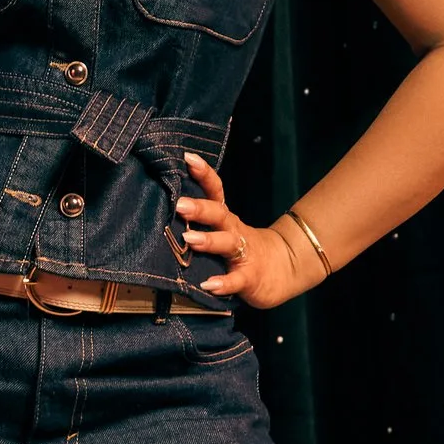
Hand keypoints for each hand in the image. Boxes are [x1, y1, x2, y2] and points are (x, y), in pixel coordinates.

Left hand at [176, 151, 320, 307]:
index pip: (215, 191)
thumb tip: (161, 208)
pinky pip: (236, 280)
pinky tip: (209, 285)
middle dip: (200, 208)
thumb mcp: (224, 231)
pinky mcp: (249, 278)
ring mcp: (243, 254)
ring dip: (208, 240)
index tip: (188, 158)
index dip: (204, 174)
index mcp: (226, 219)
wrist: (283, 270)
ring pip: (227, 243)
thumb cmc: (242, 249)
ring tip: (189, 240)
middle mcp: (234, 231)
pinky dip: (223, 283)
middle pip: (219, 214)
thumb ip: (199, 223)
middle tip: (180, 205)